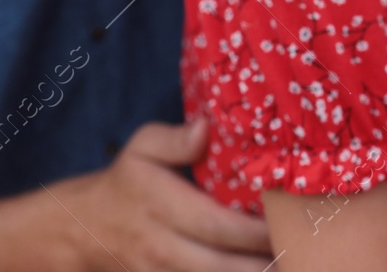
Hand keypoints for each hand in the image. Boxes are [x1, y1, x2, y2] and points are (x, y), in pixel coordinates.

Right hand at [63, 118, 272, 271]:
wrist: (84, 230)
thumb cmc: (126, 181)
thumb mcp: (141, 147)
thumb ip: (175, 140)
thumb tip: (206, 128)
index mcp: (162, 206)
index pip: (217, 226)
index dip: (256, 232)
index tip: (288, 224)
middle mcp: (163, 247)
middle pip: (223, 267)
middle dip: (265, 264)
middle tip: (301, 251)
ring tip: (290, 265)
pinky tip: (257, 269)